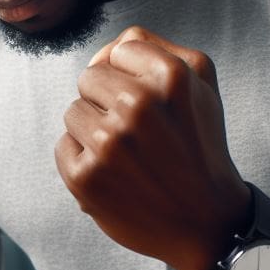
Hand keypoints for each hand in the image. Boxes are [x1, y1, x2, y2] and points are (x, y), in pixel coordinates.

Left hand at [54, 26, 249, 269]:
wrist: (205, 222)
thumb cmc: (199, 148)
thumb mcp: (199, 85)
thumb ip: (156, 48)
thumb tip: (109, 47)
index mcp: (170, 77)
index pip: (118, 50)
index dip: (130, 75)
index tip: (150, 102)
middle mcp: (139, 107)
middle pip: (88, 78)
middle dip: (107, 101)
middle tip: (137, 132)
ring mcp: (109, 143)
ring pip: (73, 111)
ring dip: (93, 131)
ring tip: (127, 155)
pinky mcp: (85, 177)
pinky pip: (64, 146)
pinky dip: (83, 160)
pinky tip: (114, 175)